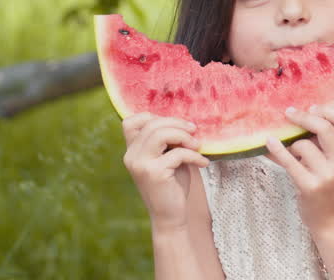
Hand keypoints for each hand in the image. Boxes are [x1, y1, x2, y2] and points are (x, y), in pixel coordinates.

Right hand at [122, 113, 208, 231]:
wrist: (171, 217)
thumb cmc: (172, 185)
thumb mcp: (168, 157)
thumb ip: (168, 140)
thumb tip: (183, 121)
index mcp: (132, 151)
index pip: (131, 121)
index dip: (153, 116)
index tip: (175, 125)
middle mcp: (131, 156)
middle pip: (151, 124)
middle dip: (177, 124)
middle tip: (194, 131)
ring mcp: (140, 164)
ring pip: (160, 133)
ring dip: (184, 136)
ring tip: (197, 146)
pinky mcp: (154, 173)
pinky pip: (178, 153)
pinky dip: (194, 155)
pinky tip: (203, 163)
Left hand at [265, 105, 333, 235]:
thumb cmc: (333, 189)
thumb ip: (330, 144)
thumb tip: (303, 117)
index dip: (328, 109)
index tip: (313, 107)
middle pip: (324, 128)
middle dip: (304, 116)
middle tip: (290, 112)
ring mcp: (326, 175)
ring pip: (304, 145)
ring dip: (292, 143)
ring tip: (292, 151)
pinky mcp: (309, 187)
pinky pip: (289, 162)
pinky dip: (277, 149)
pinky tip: (269, 141)